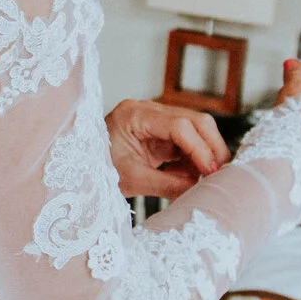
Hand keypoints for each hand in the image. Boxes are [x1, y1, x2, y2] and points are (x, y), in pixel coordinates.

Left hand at [105, 98, 228, 199]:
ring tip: (198, 180)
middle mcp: (148, 110)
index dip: (199, 148)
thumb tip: (199, 190)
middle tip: (218, 175)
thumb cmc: (98, 170)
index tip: (210, 172)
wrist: (82, 167)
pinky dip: (193, 160)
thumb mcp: (132, 180)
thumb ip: (167, 185)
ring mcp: (156, 119)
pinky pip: (188, 142)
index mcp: (134, 115)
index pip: (179, 125)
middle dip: (211, 148)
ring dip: (204, 155)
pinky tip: (185, 176)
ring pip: (197, 130)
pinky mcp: (161, 132)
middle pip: (195, 120)